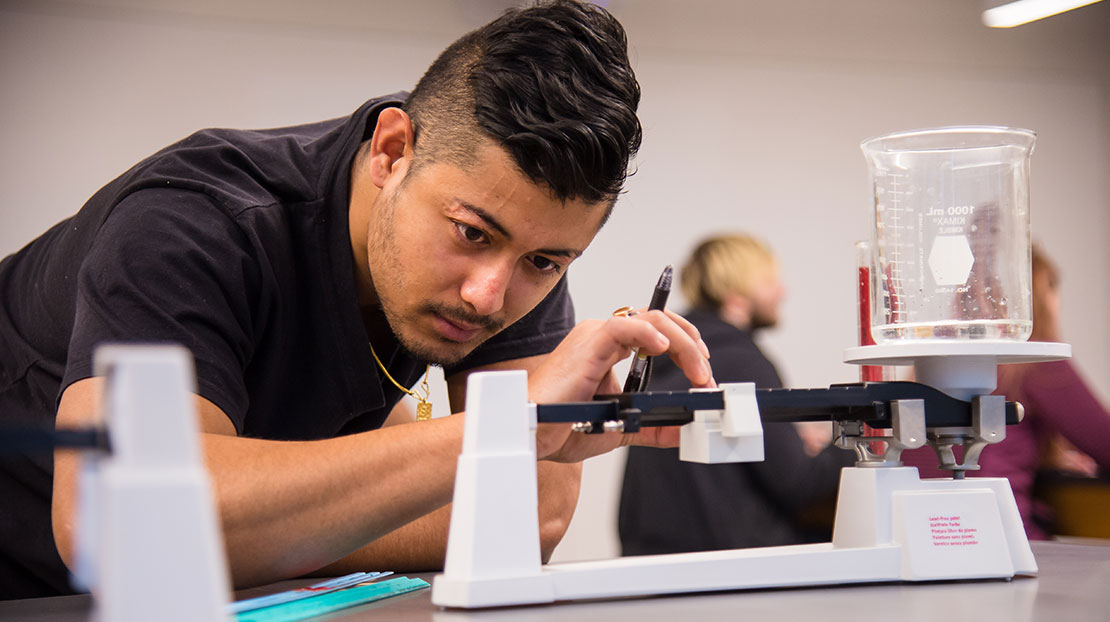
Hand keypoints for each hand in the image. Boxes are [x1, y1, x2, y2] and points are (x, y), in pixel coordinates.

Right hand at [527, 309, 713, 461]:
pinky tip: (664, 349)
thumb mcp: (621, 425)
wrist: (532, 433)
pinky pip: (624, 325)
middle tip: (705, 375)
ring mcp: (596, 335)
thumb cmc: (563, 425)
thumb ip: (652, 426)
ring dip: (683, 344)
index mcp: (609, 348)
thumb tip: (683, 429)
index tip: (703, 372)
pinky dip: (649, 334)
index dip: (685, 346)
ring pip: (651, 318)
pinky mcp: (589, 342)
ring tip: (697, 371)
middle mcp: (603, 335)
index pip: (656, 330)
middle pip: (660, 320)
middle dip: (691, 345)